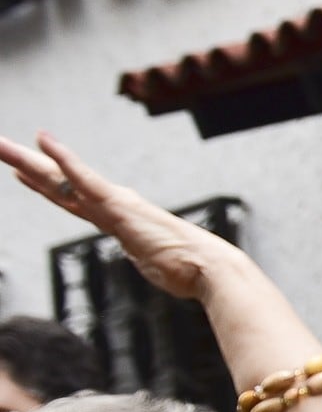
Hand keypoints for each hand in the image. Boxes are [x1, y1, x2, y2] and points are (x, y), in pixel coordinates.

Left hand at [0, 134, 240, 301]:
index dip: (46, 183)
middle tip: (1, 146)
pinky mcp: (118, 206)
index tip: (24, 172)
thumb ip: (146, 256)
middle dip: (26, 165)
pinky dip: (62, 158)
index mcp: (119, 219)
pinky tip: (42, 140)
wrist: (210, 269)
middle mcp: (112, 206)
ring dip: (28, 159)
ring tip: (2, 143)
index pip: (72, 198)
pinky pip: (83, 178)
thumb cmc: (190, 271)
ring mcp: (113, 203)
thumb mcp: (155, 264)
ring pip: (60, 177)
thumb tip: (148, 260)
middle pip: (58, 183)